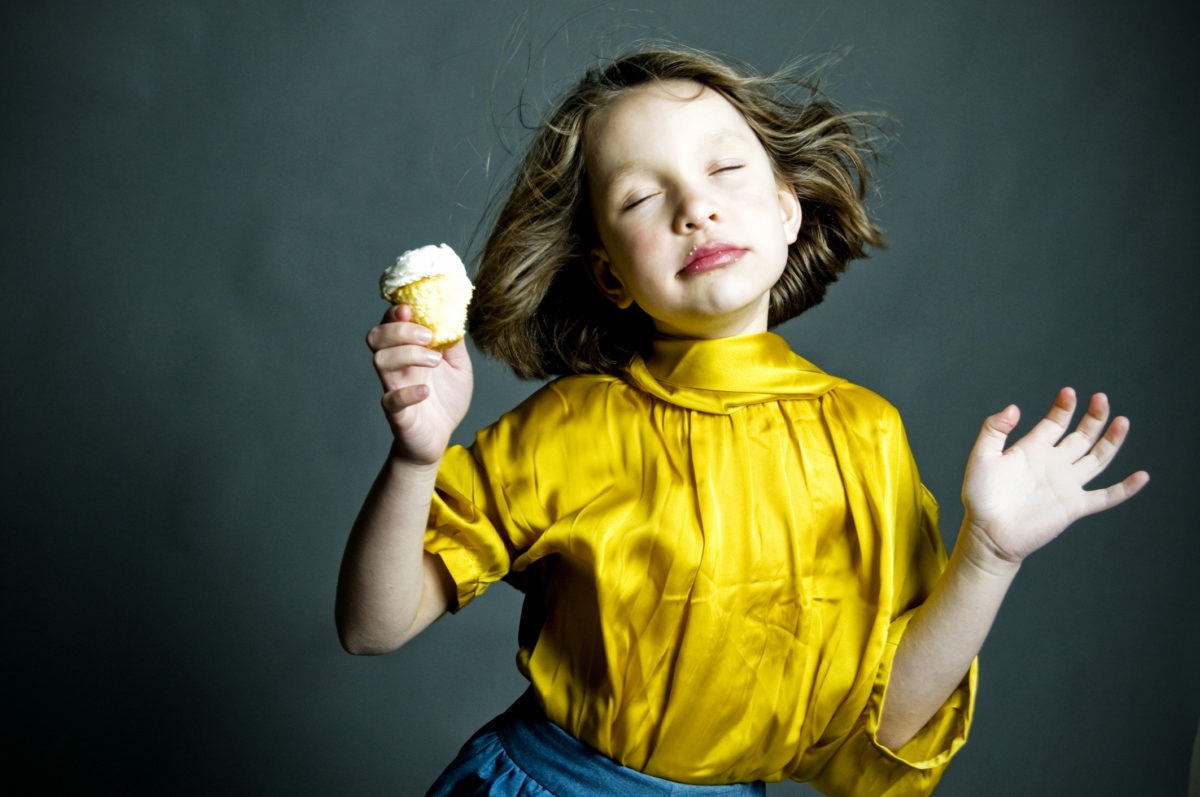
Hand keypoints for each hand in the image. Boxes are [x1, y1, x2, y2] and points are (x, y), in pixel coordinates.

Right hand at [365, 304, 473, 465]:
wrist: (440, 438)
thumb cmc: (445, 399)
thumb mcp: (459, 365)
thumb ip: (454, 341)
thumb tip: (454, 315)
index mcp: (407, 350)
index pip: (389, 323)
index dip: (394, 312)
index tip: (410, 308)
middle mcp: (396, 366)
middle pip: (376, 337)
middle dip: (399, 329)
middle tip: (427, 336)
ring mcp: (393, 388)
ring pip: (380, 361)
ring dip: (407, 354)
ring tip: (434, 361)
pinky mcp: (397, 414)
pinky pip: (390, 400)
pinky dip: (407, 393)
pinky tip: (425, 391)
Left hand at [960, 387, 1148, 569]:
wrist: (987, 533)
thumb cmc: (981, 497)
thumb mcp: (982, 457)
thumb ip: (994, 430)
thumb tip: (1014, 408)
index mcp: (1033, 449)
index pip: (1055, 423)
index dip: (1064, 407)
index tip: (1069, 392)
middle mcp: (1054, 464)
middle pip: (1081, 436)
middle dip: (1093, 417)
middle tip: (1101, 398)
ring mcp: (1066, 484)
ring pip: (1097, 459)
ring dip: (1111, 441)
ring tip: (1122, 421)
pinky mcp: (1074, 506)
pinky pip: (1105, 497)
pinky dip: (1125, 489)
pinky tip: (1142, 476)